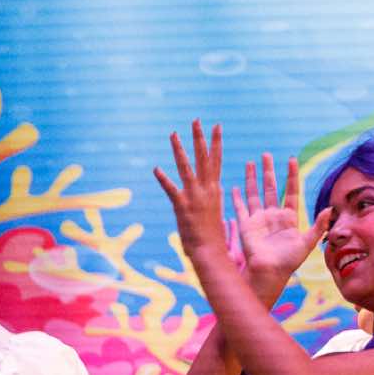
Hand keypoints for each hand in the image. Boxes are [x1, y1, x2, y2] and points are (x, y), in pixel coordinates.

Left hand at [153, 121, 234, 262]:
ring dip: (180, 150)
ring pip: (187, 168)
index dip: (215, 143)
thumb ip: (213, 202)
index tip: (216, 126)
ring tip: (173, 134)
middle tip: (197, 120)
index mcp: (215, 191)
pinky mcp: (182, 206)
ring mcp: (194, 197)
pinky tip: (156, 169)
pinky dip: (163, 179)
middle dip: (200, 138)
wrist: (211, 254)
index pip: (216, 161)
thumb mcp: (216, 216)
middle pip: (204, 159)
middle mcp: (207, 190)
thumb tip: (217, 196)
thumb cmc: (214, 240)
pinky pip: (171, 189)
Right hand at [229, 151, 327, 290]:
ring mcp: (258, 219)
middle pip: (271, 188)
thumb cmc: (290, 261)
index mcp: (289, 218)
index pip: (291, 191)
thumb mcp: (308, 243)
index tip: (291, 160)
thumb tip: (329, 210)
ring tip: (251, 162)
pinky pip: (240, 208)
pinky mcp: (245, 225)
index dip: (291, 176)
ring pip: (254, 193)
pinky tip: (233, 186)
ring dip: (252, 178)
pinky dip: (236, 197)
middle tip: (266, 154)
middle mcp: (273, 215)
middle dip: (268, 171)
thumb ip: (319, 226)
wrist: (271, 272)